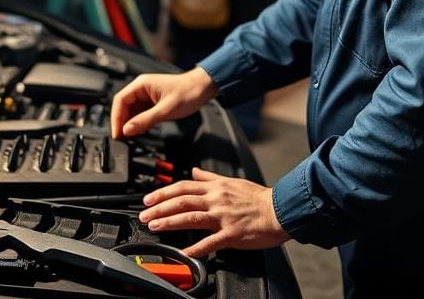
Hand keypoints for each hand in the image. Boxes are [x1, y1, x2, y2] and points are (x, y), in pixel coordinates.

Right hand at [110, 68, 218, 138]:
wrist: (203, 89)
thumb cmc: (188, 93)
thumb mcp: (165, 110)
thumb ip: (145, 120)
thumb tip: (127, 130)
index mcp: (141, 84)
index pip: (120, 100)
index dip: (116, 118)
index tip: (117, 133)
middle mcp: (141, 88)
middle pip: (123, 106)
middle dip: (122, 122)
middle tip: (123, 138)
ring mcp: (146, 95)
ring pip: (131, 111)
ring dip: (131, 124)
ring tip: (132, 137)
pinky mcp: (152, 102)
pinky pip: (140, 113)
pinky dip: (139, 123)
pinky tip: (142, 131)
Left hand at [138, 167, 289, 256]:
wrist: (279, 210)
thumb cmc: (257, 198)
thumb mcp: (231, 181)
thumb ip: (209, 177)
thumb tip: (193, 171)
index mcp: (215, 188)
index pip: (183, 187)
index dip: (163, 193)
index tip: (148, 199)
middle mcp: (216, 200)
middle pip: (181, 201)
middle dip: (159, 208)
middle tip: (144, 215)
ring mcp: (223, 217)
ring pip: (190, 217)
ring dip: (170, 222)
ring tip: (155, 226)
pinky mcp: (231, 233)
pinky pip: (211, 241)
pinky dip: (197, 247)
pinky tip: (185, 252)